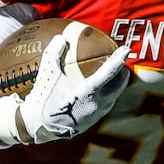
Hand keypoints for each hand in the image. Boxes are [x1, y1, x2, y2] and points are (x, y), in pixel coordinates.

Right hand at [16, 36, 130, 143]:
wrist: (37, 126)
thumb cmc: (42, 97)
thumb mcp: (46, 72)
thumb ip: (53, 53)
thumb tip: (61, 38)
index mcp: (88, 91)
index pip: (110, 72)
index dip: (119, 59)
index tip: (126, 49)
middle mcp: (97, 104)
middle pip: (120, 85)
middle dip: (123, 72)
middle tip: (120, 62)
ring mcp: (97, 115)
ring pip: (115, 97)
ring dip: (116, 85)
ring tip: (114, 75)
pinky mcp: (93, 122)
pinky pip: (106, 106)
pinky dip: (108, 96)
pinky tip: (102, 91)